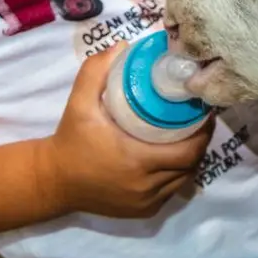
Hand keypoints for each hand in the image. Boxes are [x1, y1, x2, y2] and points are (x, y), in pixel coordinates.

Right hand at [39, 46, 213, 217]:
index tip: (204, 113)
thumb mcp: (79, 103)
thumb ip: (96, 72)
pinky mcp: (142, 211)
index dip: (203, 134)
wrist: (53, 180)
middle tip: (198, 121)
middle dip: (199, 144)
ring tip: (189, 137)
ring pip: (183, 180)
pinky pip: (170, 192)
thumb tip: (123, 46)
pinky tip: (173, 159)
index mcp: (137, 160)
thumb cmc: (70, 140)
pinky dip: (176, 176)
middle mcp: (146, 185)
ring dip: (190, 161)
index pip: (188, 152)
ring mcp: (145, 202)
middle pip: (191, 166)